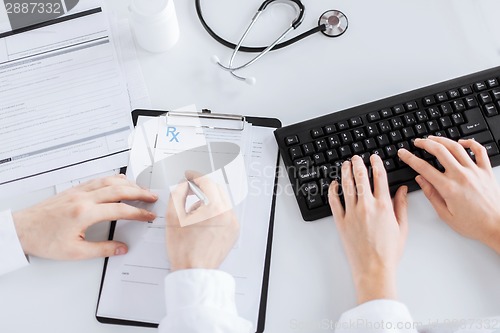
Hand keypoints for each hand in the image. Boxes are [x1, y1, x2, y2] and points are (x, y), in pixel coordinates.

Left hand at [12, 175, 157, 259]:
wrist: (21, 229)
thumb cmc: (43, 240)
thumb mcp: (75, 252)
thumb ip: (102, 249)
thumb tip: (121, 248)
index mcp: (85, 213)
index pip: (121, 210)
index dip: (138, 213)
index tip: (149, 216)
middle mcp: (83, 198)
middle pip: (119, 190)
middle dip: (139, 192)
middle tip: (152, 197)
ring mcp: (78, 191)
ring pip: (109, 181)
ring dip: (128, 184)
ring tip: (140, 188)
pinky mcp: (73, 190)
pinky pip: (98, 180)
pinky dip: (112, 179)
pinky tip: (118, 182)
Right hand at [166, 171, 238, 270]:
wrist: (194, 271)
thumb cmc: (184, 250)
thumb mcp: (173, 217)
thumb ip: (178, 193)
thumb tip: (184, 185)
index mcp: (214, 209)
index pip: (207, 182)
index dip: (195, 176)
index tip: (189, 175)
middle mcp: (227, 214)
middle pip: (216, 189)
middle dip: (202, 187)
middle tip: (189, 189)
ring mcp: (233, 223)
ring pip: (221, 201)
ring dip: (208, 200)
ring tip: (193, 213)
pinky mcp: (233, 231)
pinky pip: (225, 213)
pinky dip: (214, 211)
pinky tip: (202, 222)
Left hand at [329, 155, 407, 303]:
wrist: (373, 269)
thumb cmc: (389, 251)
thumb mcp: (402, 227)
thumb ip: (401, 205)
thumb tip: (402, 189)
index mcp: (383, 206)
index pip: (379, 177)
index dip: (376, 164)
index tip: (374, 158)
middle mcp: (366, 207)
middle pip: (361, 178)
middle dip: (358, 164)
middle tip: (356, 158)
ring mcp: (351, 213)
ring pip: (347, 186)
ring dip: (345, 172)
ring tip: (345, 165)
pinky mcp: (341, 222)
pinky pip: (334, 202)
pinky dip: (333, 190)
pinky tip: (334, 184)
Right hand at [398, 136, 499, 252]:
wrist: (497, 226)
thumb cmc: (473, 224)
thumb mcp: (445, 214)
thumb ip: (431, 194)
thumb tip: (421, 179)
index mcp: (448, 188)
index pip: (423, 167)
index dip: (410, 158)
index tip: (403, 153)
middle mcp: (461, 176)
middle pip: (439, 151)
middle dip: (425, 143)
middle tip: (417, 142)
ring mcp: (475, 171)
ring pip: (456, 147)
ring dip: (442, 140)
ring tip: (433, 138)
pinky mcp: (486, 171)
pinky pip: (479, 150)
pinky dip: (470, 143)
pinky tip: (462, 142)